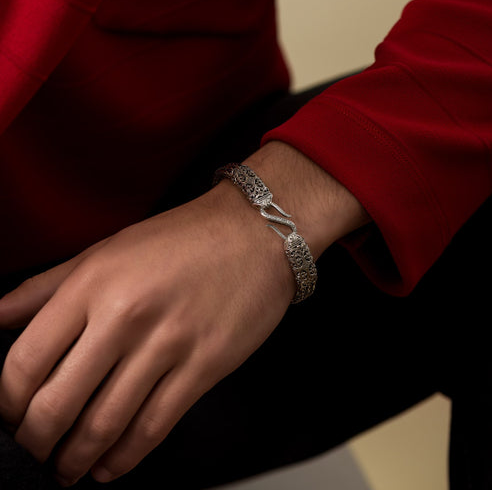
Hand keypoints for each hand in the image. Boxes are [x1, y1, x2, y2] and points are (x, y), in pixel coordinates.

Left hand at [0, 181, 294, 485]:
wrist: (256, 234)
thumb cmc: (185, 238)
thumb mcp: (109, 248)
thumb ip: (49, 285)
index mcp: (95, 284)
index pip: (26, 361)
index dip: (7, 402)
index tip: (11, 414)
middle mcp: (126, 317)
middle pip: (58, 404)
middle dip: (36, 442)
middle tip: (36, 448)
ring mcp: (168, 345)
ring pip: (105, 425)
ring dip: (76, 459)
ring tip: (68, 467)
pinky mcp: (205, 367)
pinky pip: (155, 426)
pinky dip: (125, 458)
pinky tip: (111, 466)